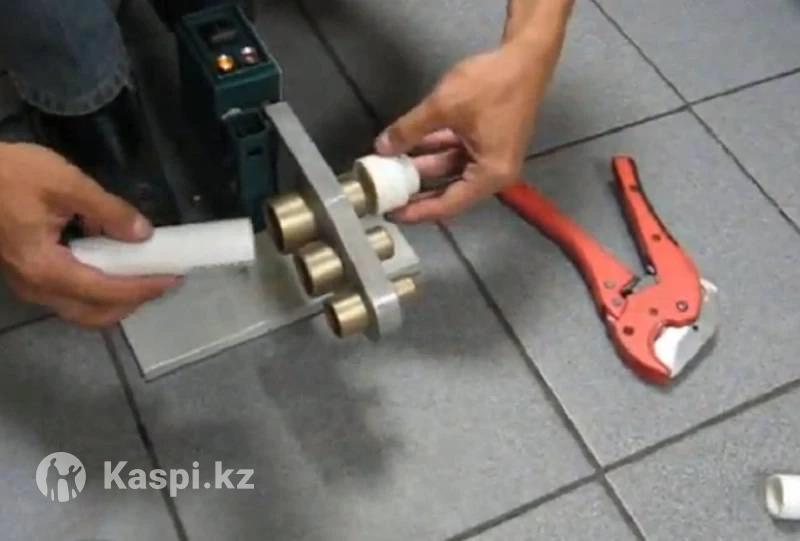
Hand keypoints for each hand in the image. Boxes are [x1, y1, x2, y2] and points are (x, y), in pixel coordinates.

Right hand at [0, 143, 179, 326]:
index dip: (144, 287)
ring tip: (145, 274)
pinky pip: (69, 293)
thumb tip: (143, 234)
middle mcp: (36, 287)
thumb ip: (108, 211)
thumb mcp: (65, 182)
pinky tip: (114, 262)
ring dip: (115, 297)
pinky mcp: (26, 273)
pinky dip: (97, 287)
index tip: (174, 278)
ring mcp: (27, 283)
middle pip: (94, 314)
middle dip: (133, 301)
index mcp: (45, 269)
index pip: (106, 291)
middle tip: (163, 280)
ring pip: (80, 308)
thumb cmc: (7, 173)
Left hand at [376, 8, 570, 222]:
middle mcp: (493, 174)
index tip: (390, 214)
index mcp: (490, 175)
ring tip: (389, 169)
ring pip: (449, 170)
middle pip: (449, 192)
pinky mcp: (487, 142)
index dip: (416, 212)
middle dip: (416, 190)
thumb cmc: (491, 84)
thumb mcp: (443, 107)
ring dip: (421, 168)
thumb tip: (381, 148)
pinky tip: (407, 146)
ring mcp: (491, 158)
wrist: (525, 55)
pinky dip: (434, 150)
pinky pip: (456, 153)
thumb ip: (409, 130)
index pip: (447, 205)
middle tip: (385, 194)